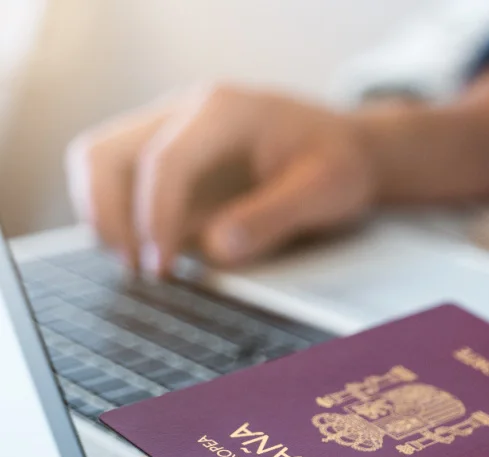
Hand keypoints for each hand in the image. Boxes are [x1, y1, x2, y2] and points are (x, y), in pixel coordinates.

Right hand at [66, 84, 381, 274]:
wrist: (348, 147)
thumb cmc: (340, 164)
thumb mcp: (324, 192)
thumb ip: (272, 217)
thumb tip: (215, 248)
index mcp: (223, 112)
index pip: (164, 161)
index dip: (155, 218)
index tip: (162, 267)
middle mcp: (184, 114)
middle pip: (105, 154)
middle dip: (110, 216)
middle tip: (140, 271)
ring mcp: (169, 134)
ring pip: (99, 164)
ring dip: (104, 217)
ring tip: (138, 267)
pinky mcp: (168, 160)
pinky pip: (118, 181)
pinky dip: (120, 218)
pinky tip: (149, 254)